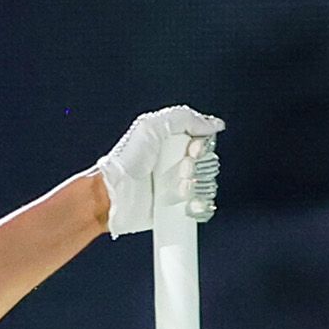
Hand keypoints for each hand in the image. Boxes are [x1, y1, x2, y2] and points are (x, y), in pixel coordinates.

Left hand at [98, 105, 224, 237]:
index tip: (191, 150)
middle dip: (195, 167)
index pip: (204, 143)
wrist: (114, 195)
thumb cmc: (127, 160)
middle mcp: (176, 164)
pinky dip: (198, 206)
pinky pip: (202, 208)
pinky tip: (185, 203)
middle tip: (179, 168)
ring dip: (193, 186)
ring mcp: (177, 188)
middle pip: (208, 164)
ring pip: (206, 186)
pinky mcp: (176, 210)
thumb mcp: (152, 126)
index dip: (201, 147)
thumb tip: (215, 124)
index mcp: (172, 143)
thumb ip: (185, 118)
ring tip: (175, 187)